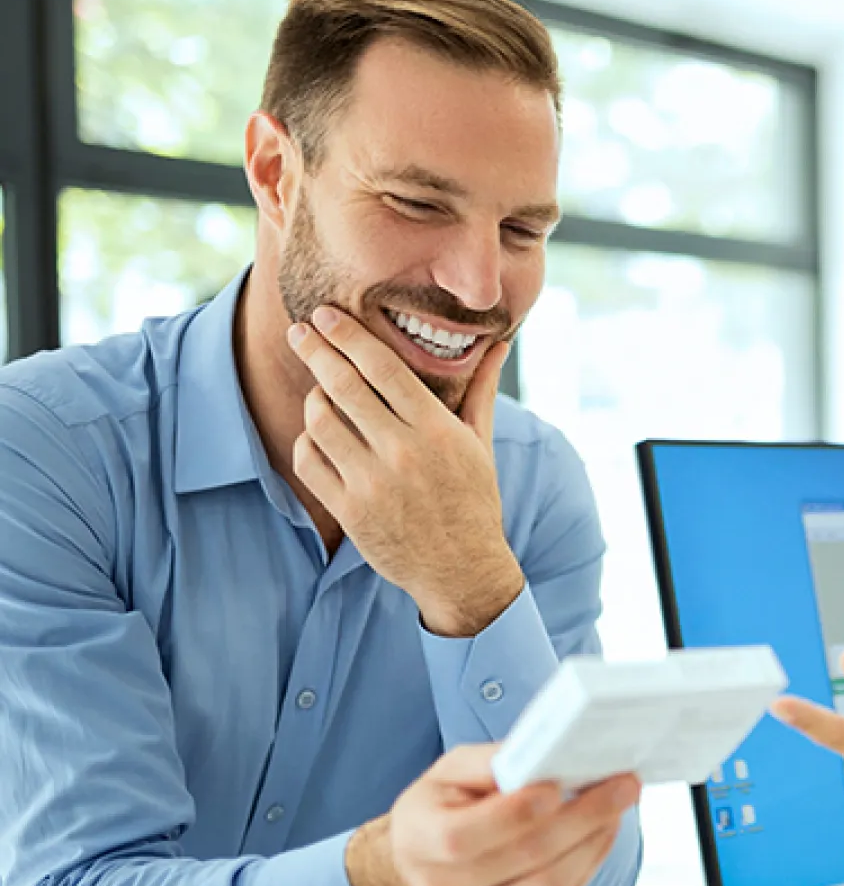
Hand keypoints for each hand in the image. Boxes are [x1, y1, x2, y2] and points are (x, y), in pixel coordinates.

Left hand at [288, 305, 524, 636]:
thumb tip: (500, 344)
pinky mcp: (349, 511)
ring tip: (320, 391)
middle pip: (344, 385)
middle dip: (316, 350)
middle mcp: (403, 453)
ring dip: (314, 398)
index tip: (327, 315)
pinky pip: (308, 461)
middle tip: (301, 331)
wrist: (462, 570)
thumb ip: (480, 390)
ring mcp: (372, 484)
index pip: (384, 369)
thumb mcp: (481, 445)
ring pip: (320, 420)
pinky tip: (318, 436)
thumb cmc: (473, 501)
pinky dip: (306, 441)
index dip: (350, 336)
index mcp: (437, 431)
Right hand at [347, 744, 640, 885]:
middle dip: (582, 818)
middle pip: (524, 858)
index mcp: (420, 841)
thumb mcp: (448, 771)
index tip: (561, 784)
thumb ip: (490, 762)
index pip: (467, 835)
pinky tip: (600, 836)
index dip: (518, 811)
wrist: (421, 865)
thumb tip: (543, 754)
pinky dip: (588, 867)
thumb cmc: (439, 807)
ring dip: (594, 844)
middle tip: (621, 787)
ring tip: (618, 808)